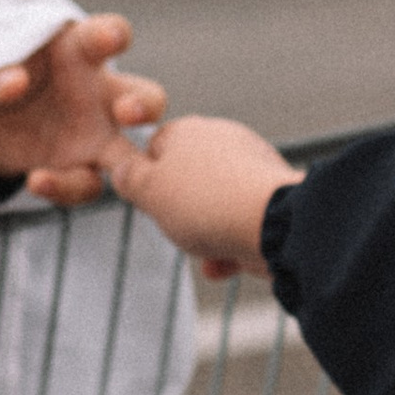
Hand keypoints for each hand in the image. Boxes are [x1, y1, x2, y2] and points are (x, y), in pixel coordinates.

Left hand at [0, 16, 163, 206]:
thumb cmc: (4, 71)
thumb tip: (11, 84)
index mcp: (84, 51)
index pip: (111, 34)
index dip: (114, 34)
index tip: (110, 38)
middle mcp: (102, 93)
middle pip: (147, 98)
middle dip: (145, 105)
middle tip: (127, 112)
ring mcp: (97, 134)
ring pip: (133, 152)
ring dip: (134, 163)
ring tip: (115, 173)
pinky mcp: (79, 167)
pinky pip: (86, 185)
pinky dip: (64, 187)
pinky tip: (37, 180)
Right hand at [106, 106, 297, 282]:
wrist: (274, 225)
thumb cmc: (207, 204)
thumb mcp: (149, 191)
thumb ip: (129, 179)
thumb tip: (120, 168)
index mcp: (190, 130)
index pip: (155, 146)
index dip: (145, 177)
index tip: (147, 200)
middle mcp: (224, 142)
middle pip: (187, 181)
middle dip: (179, 211)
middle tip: (176, 228)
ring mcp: (253, 170)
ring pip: (215, 206)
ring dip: (204, 235)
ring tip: (206, 250)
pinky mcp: (274, 200)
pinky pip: (241, 224)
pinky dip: (230, 247)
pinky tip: (223, 264)